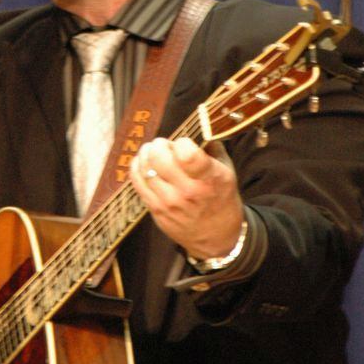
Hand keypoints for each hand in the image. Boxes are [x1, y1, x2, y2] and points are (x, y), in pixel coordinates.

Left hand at [130, 137, 243, 259]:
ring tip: (154, 152)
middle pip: (159, 156)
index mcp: (209, 179)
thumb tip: (199, 127)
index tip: (184, 144)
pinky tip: (144, 163)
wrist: (216, 237)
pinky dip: (137, 166)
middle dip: (160, 144)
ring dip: (147, 153)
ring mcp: (169, 202)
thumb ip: (212, 147)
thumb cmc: (221, 199)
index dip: (182, 142)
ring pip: (145, 167)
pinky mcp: (155, 209)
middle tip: (164, 145)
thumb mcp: (227, 171)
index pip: (186, 153)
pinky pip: (137, 181)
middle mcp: (187, 191)